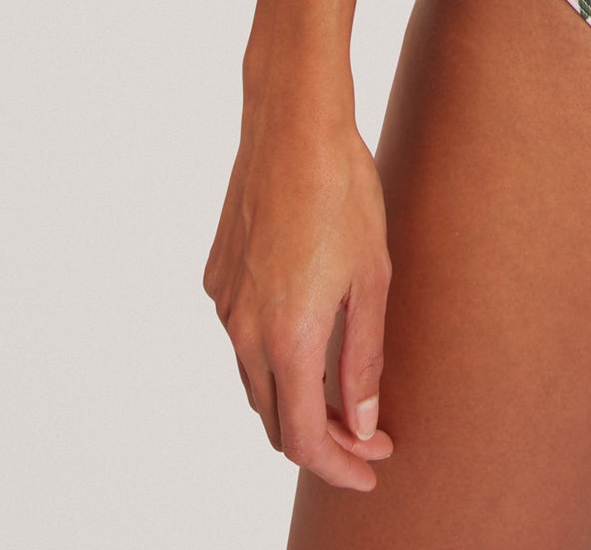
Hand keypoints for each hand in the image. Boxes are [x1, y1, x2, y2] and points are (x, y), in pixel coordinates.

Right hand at [203, 84, 394, 492]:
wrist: (293, 124)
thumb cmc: (343, 192)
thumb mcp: (372, 277)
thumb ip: (364, 358)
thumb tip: (362, 421)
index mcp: (288, 337)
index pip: (306, 439)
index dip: (340, 465)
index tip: (373, 465)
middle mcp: (244, 331)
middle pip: (276, 420)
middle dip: (322, 440)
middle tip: (370, 433)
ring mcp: (225, 304)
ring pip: (255, 381)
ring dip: (295, 399)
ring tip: (343, 393)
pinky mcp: (217, 277)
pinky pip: (242, 337)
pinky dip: (273, 354)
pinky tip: (307, 332)